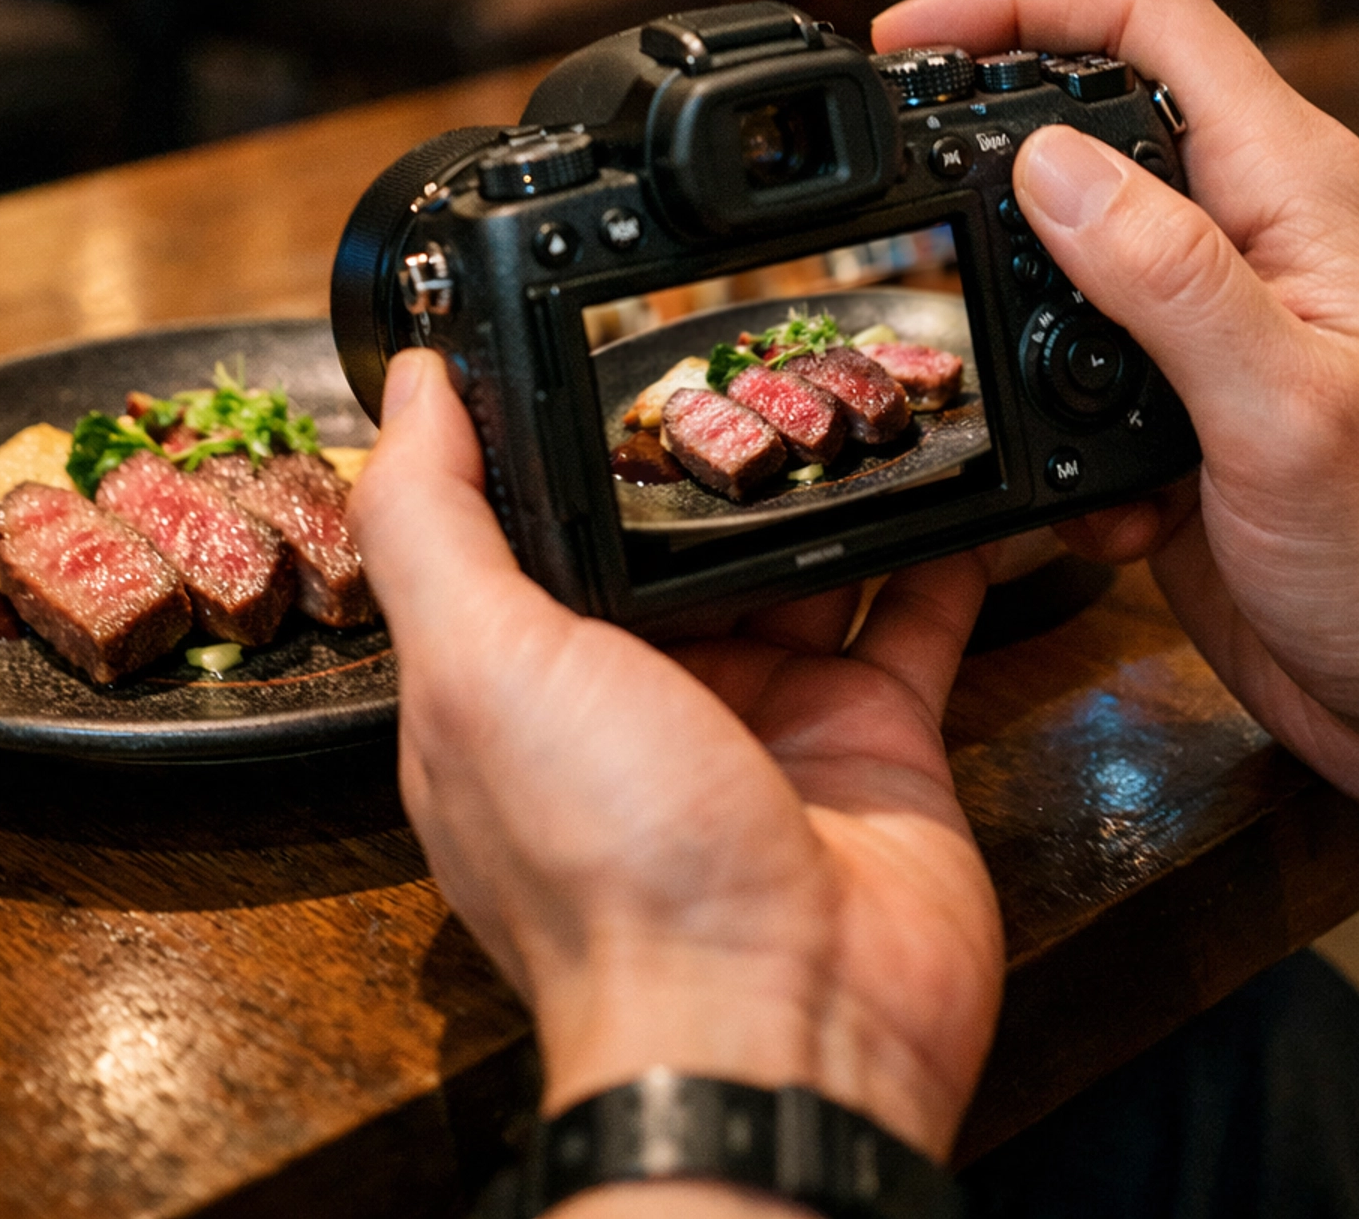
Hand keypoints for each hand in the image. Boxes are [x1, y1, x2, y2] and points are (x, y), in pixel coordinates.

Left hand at [349, 349, 1002, 1168]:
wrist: (785, 1027)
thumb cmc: (610, 869)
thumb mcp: (478, 666)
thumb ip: (434, 520)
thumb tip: (408, 389)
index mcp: (521, 677)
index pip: (532, 524)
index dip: (557, 434)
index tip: (585, 330)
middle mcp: (639, 691)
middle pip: (673, 534)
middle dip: (706, 447)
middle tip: (744, 336)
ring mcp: (764, 708)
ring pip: (795, 556)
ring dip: (819, 476)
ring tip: (845, 369)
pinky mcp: (872, 729)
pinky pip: (910, 607)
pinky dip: (937, 538)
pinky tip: (950, 460)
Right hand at [873, 0, 1358, 809]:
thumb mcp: (1285, 410)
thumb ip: (1166, 276)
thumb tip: (1044, 162)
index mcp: (1293, 188)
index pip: (1147, 19)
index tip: (908, 33)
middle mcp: (1252, 232)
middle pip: (1092, 109)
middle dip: (986, 137)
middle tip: (893, 167)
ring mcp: (1214, 319)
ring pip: (1065, 250)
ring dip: (1012, 314)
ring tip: (991, 377)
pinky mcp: (1181, 405)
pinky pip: (1069, 375)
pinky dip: (1050, 433)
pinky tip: (1092, 502)